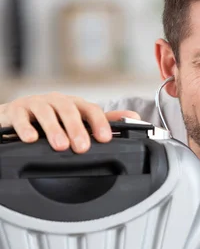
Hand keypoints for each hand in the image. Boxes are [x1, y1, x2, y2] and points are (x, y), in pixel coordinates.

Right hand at [0, 92, 139, 153]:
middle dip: (77, 128)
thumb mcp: (79, 119)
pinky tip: (30, 139)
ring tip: (60, 146)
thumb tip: (133, 118)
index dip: (99, 123)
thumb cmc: (53, 119)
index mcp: (74, 105)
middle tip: (82, 147)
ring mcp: (36, 104)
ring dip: (54, 129)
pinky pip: (20, 118)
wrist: (18, 116)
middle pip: (69, 110)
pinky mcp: (16, 111)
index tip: (105, 139)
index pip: (90, 109)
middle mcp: (56, 101)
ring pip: (46, 113)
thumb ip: (104, 120)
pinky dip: (25, 128)